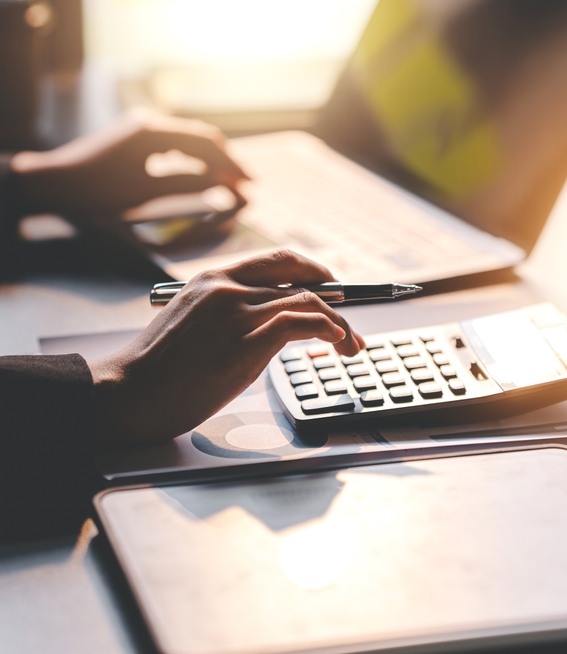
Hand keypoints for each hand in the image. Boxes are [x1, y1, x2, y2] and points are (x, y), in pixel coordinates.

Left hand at [9, 107, 247, 214]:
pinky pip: (175, 142)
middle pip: (201, 136)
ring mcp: (142, 126)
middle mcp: (150, 122)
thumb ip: (187, 189)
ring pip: (190, 138)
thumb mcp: (144, 194)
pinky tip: (202, 173)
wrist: (53, 183)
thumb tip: (223, 190)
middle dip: (226, 160)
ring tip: (229, 180)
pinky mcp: (136, 135)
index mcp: (154, 131)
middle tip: (247, 182)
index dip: (231, 164)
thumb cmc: (93, 192)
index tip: (249, 183)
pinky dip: (193, 158)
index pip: (206, 144)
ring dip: (211, 159)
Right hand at [88, 250, 364, 447]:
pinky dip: (329, 329)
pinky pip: (302, 322)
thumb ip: (228, 314)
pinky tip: (337, 342)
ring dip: (340, 322)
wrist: (129, 393)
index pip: (276, 260)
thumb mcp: (192, 323)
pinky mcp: (246, 342)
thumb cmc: (157, 369)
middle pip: (299, 276)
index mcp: (212, 280)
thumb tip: (271, 325)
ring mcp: (237, 313)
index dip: (311, 269)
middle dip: (334, 292)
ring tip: (350, 344)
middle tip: (349, 314)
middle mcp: (228, 289)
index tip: (329, 285)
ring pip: (307, 300)